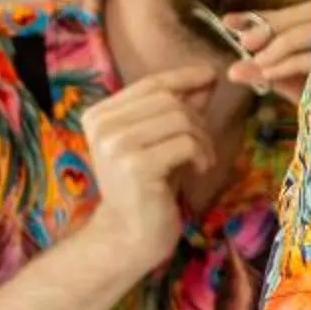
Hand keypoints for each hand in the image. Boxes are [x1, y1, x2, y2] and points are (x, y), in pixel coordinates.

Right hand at [75, 69, 218, 273]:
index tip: (211, 75)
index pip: (150, 84)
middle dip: (197, 119)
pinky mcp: (135, 165)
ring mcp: (115, 145)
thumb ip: (179, 108)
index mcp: (100, 115)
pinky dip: (202, 154)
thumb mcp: (162, 140)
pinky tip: (199, 170)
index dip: (184, 77)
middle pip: (169, 100)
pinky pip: (186, 143)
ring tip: (202, 160)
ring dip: (203, 139)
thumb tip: (207, 77)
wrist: (130, 234)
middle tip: (204, 146)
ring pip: (179, 119)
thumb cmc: (149, 186)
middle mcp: (101, 125)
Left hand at [218, 3, 310, 99]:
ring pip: (308, 31)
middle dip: (270, 25)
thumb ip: (264, 72)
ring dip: (277, 46)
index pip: (292, 13)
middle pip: (308, 11)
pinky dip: (287, 64)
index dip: (259, 15)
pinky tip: (268, 74)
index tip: (227, 21)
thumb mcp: (290, 83)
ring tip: (256, 63)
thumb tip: (232, 71)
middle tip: (244, 43)